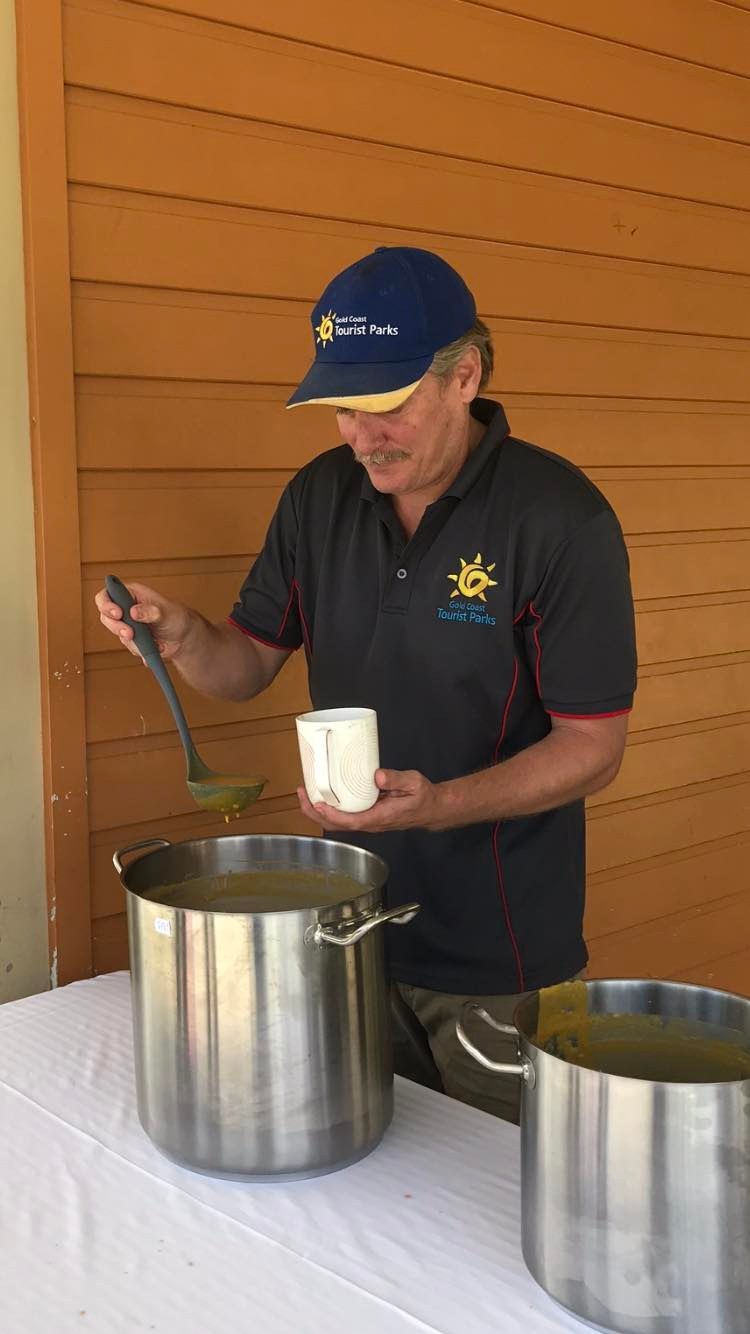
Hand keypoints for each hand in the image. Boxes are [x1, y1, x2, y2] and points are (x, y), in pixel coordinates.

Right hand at [95, 581, 191, 661]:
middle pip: (106, 617)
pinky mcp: (132, 639)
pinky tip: (156, 646)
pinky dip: (142, 650)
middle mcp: (125, 608)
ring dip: (133, 641)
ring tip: (153, 641)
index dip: (106, 604)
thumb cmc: (176, 617)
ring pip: (118, 635)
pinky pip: (129, 647)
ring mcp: (127, 624)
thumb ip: (151, 611)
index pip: (107, 594)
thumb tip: (134, 612)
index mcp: (131, 594)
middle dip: (117, 627)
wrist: (184, 637)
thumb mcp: (166, 612)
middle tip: (130, 634)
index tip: (118, 614)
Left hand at [297, 768, 448, 832]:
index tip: (317, 804)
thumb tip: (377, 776)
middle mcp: (370, 823)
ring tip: (305, 793)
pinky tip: (322, 795)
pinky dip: (328, 809)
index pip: (350, 822)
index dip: (331, 815)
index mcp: (380, 817)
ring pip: (337, 823)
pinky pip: (342, 817)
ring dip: (318, 811)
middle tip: (302, 794)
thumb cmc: (423, 797)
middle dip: (315, 813)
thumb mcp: (414, 783)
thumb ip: (396, 779)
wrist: (431, 809)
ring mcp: (366, 821)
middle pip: (336, 826)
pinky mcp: (366, 816)